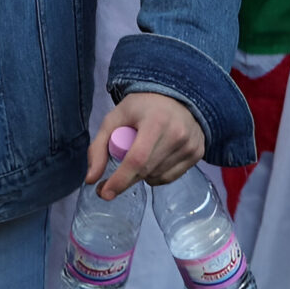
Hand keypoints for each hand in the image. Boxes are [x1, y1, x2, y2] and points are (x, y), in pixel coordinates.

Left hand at [85, 90, 206, 196]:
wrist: (176, 96)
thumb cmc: (141, 107)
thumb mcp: (114, 119)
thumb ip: (98, 148)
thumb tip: (91, 180)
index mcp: (156, 121)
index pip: (137, 159)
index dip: (120, 179)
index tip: (104, 192)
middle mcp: (178, 134)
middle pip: (147, 170)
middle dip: (125, 181)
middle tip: (110, 183)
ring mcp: (191, 144)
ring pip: (158, 176)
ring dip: (142, 176)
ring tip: (137, 161)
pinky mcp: (198, 153)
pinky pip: (171, 177)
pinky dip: (156, 176)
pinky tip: (153, 162)